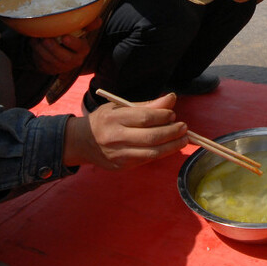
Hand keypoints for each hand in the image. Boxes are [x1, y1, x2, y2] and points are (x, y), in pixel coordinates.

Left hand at [29, 18, 98, 74]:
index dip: (73, 43)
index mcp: (83, 50)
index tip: (64, 37)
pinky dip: (36, 52)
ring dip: (42, 49)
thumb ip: (89, 25)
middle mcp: (74, 60)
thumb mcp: (81, 31)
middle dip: (54, 48)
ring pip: (51, 60)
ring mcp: (61, 66)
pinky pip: (42, 62)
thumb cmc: (72, 38)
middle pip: (64, 57)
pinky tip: (34, 42)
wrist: (61, 52)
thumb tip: (98, 20)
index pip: (80, 48)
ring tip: (37, 38)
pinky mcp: (50, 69)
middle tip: (45, 38)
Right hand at [62, 93, 188, 169]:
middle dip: (172, 132)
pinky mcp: (122, 166)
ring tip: (183, 139)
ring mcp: (119, 154)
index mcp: (114, 118)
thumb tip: (171, 99)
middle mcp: (115, 137)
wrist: (82, 142)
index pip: (145, 117)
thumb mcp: (120, 107)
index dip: (163, 116)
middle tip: (184, 128)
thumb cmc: (104, 120)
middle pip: (151, 137)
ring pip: (152, 153)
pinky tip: (170, 147)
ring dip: (172, 146)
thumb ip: (146, 105)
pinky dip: (161, 153)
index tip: (173, 114)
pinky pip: (146, 160)